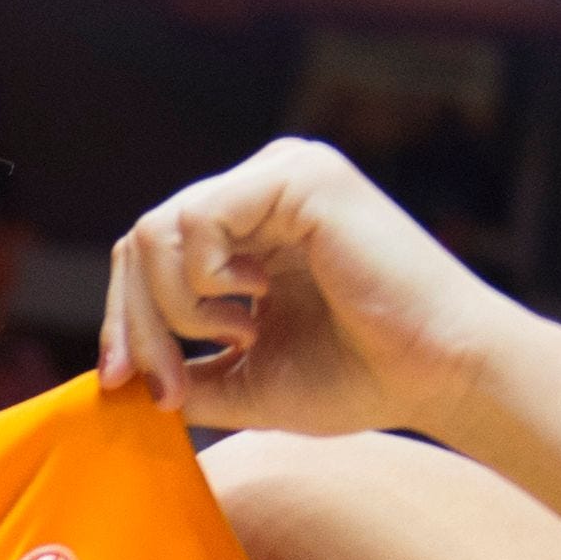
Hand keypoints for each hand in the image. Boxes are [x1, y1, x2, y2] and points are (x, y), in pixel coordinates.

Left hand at [97, 137, 537, 441]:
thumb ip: (185, 371)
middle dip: (137, 322)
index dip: (124, 319)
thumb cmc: (360, 378)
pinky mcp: (296, 177)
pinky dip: (204, 280)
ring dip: (176, 306)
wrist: (439, 375)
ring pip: (158, 231)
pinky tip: (256, 305)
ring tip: (239, 336)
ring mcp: (278, 175)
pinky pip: (196, 220)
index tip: (123, 384)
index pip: (149, 255)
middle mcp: (259, 190)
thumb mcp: (247, 381)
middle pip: (143, 240)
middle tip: (165, 384)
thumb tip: (120, 381)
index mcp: (249, 228)